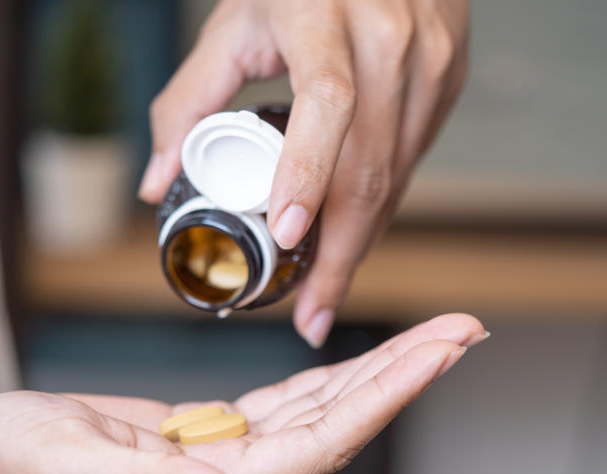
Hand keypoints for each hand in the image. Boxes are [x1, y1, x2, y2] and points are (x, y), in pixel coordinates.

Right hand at [0, 314, 484, 473]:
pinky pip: (282, 404)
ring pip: (321, 409)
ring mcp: (224, 458)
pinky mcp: (206, 436)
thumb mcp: (78, 470)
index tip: (441, 351)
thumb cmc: (18, 469)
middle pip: (343, 421)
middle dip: (408, 373)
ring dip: (379, 372)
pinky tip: (354, 363)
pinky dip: (326, 378)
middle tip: (465, 328)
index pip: (326, 439)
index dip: (389, 394)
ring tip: (432, 337)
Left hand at [138, 0, 469, 346]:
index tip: (287, 238)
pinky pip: (414, 160)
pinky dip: (382, 203)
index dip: (307, 176)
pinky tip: (355, 229)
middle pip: (369, 167)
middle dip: (340, 254)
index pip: (326, 104)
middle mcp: (390, 39)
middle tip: (311, 310)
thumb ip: (187, 101)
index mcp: (324, 16)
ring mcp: (430, 60)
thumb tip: (156, 179)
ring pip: (397, 175)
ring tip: (327, 286)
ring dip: (361, 238)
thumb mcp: (233, 24)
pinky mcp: (450, 78)